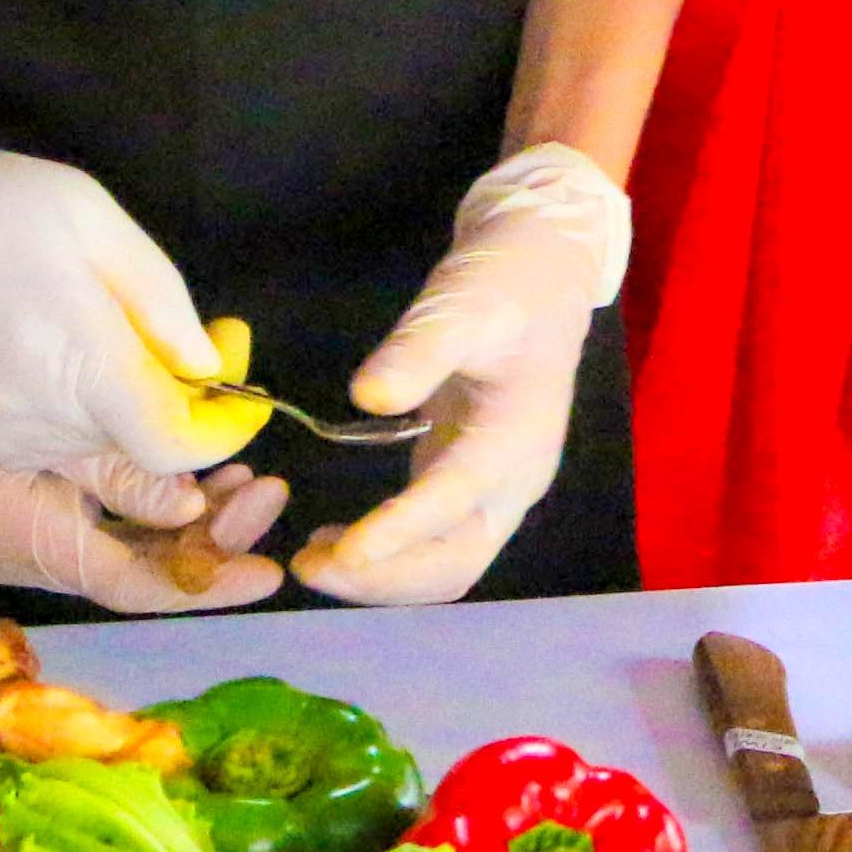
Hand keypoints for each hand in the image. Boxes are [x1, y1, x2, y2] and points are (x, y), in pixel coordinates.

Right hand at [0, 419, 286, 614]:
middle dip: (210, 539)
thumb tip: (190, 500)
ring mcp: (8, 503)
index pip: (127, 584)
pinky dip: (152, 490)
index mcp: (8, 523)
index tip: (271, 570)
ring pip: (118, 535)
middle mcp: (8, 534)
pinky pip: (95, 502)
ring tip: (249, 471)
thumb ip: (123, 449)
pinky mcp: (14, 469)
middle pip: (130, 565)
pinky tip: (201, 457)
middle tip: (268, 490)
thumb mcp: (66, 351)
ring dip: (189, 513)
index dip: (206, 582)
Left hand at [296, 144, 629, 606]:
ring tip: (311, 561)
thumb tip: (368, 396)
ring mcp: (496, 489)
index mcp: (517, 438)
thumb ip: (418, 348)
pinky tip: (336, 542)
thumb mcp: (461, 302)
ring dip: (382, 578)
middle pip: (455, 563)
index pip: (454, 501)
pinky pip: (435, 545)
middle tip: (307, 565)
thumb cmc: (505, 283)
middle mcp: (513, 481)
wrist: (544, 273)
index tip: (339, 552)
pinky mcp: (473, 484)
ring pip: (446, 566)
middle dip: (383, 577)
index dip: (397, 533)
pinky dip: (387, 560)